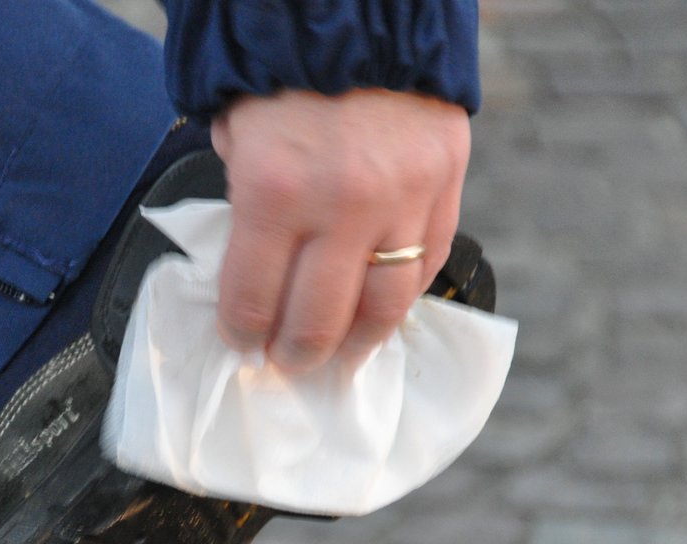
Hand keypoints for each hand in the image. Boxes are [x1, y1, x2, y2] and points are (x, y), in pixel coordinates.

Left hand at [211, 88, 470, 372]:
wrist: (360, 7)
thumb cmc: (285, 72)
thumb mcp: (240, 136)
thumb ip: (248, 205)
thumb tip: (256, 274)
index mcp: (272, 189)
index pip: (252, 300)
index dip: (244, 334)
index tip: (243, 344)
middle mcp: (339, 204)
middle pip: (318, 320)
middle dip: (296, 353)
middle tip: (288, 364)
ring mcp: (400, 198)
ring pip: (384, 307)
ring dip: (357, 344)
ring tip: (340, 355)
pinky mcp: (446, 182)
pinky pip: (428, 262)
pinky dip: (404, 293)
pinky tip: (382, 305)